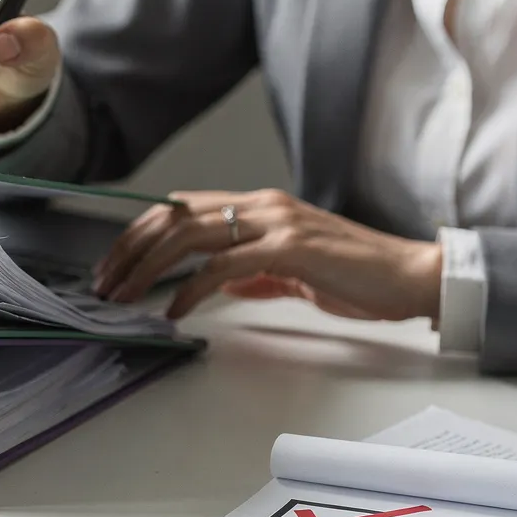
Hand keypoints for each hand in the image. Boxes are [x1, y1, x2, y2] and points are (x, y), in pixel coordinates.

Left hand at [94, 189, 443, 321]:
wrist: (412, 277)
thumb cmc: (361, 277)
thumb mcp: (296, 273)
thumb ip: (256, 274)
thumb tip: (221, 286)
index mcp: (262, 207)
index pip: (184, 208)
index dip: (142, 232)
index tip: (116, 263)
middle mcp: (264, 205)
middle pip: (175, 216)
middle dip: (130, 248)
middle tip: (104, 282)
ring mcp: (276, 223)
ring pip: (190, 234)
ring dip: (147, 267)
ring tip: (125, 295)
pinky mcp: (291, 248)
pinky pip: (224, 267)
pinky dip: (191, 289)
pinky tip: (175, 311)